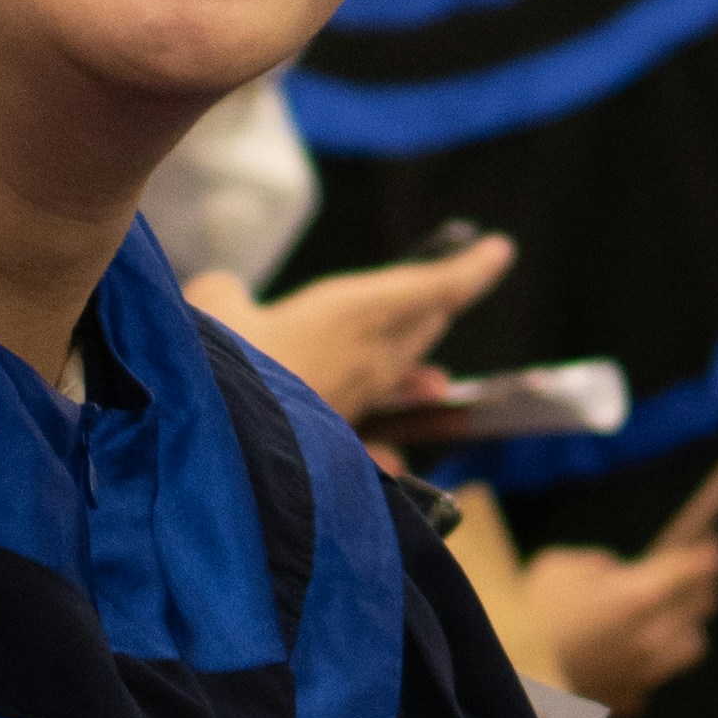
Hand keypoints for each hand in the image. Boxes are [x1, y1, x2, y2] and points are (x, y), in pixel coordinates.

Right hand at [205, 238, 513, 425]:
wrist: (222, 450)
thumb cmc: (226, 364)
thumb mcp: (216, 304)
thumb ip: (225, 294)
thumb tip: (224, 297)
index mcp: (355, 313)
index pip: (430, 287)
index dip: (469, 271)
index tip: (501, 252)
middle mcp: (370, 358)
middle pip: (419, 329)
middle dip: (435, 311)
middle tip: (450, 297)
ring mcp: (355, 402)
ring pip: (399, 377)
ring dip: (416, 373)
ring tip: (434, 383)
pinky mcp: (335, 438)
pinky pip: (372, 431)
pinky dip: (382, 441)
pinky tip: (395, 464)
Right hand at [524, 536, 717, 710]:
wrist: (506, 682)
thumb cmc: (526, 616)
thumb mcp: (558, 567)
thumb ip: (598, 566)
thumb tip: (616, 574)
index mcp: (638, 597)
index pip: (695, 569)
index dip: (707, 553)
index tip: (711, 545)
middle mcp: (652, 638)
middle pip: (703, 606)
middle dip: (699, 586)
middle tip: (690, 577)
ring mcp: (644, 674)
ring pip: (691, 646)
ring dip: (684, 628)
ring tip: (665, 618)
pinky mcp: (628, 701)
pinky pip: (655, 678)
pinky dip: (649, 665)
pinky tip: (627, 655)